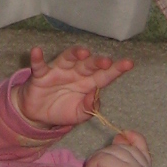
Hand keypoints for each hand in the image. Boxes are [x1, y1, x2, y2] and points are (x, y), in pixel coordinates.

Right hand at [18, 44, 134, 128]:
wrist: (39, 115)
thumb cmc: (63, 110)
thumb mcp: (79, 115)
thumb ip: (89, 108)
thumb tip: (94, 98)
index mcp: (89, 83)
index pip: (105, 75)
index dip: (116, 69)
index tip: (129, 63)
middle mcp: (76, 73)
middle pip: (88, 65)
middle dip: (97, 62)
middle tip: (106, 62)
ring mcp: (58, 72)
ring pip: (68, 59)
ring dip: (74, 54)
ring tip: (83, 52)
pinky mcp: (41, 75)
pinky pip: (39, 65)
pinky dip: (37, 58)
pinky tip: (37, 51)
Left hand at [79, 130, 152, 166]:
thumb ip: (124, 161)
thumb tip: (120, 138)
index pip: (144, 151)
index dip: (134, 139)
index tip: (123, 134)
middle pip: (126, 148)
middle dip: (109, 154)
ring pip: (112, 150)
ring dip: (98, 161)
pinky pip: (102, 156)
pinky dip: (92, 165)